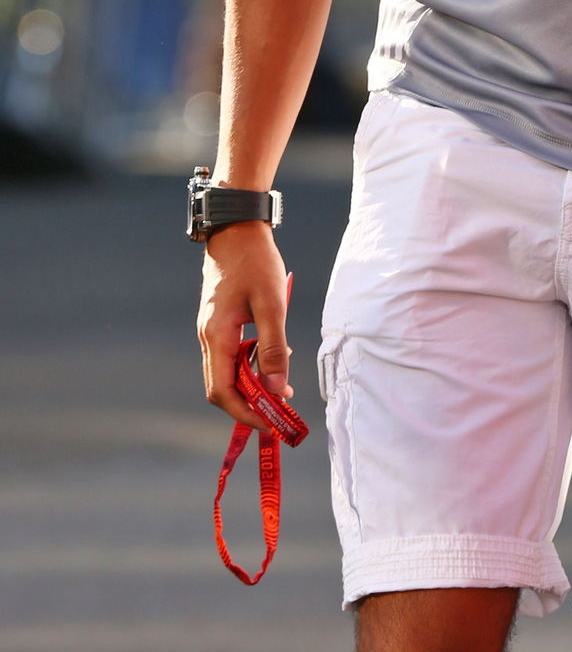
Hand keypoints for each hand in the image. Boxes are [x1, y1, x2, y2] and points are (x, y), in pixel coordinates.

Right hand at [197, 221, 291, 431]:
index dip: (245, 413)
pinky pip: (230, 356)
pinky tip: (272, 356)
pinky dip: (249, 365)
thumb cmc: (255, 262)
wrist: (237, 228)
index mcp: (216, 336)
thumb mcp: (272, 304)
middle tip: (280, 411)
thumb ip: (273, 347)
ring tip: (282, 386)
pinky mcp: (218, 323)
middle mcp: (207, 338)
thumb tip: (277, 388)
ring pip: (226, 372)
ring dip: (251, 385)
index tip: (271, 422)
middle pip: (221, 388)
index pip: (222, 392)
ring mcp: (210, 330)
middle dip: (250, 404)